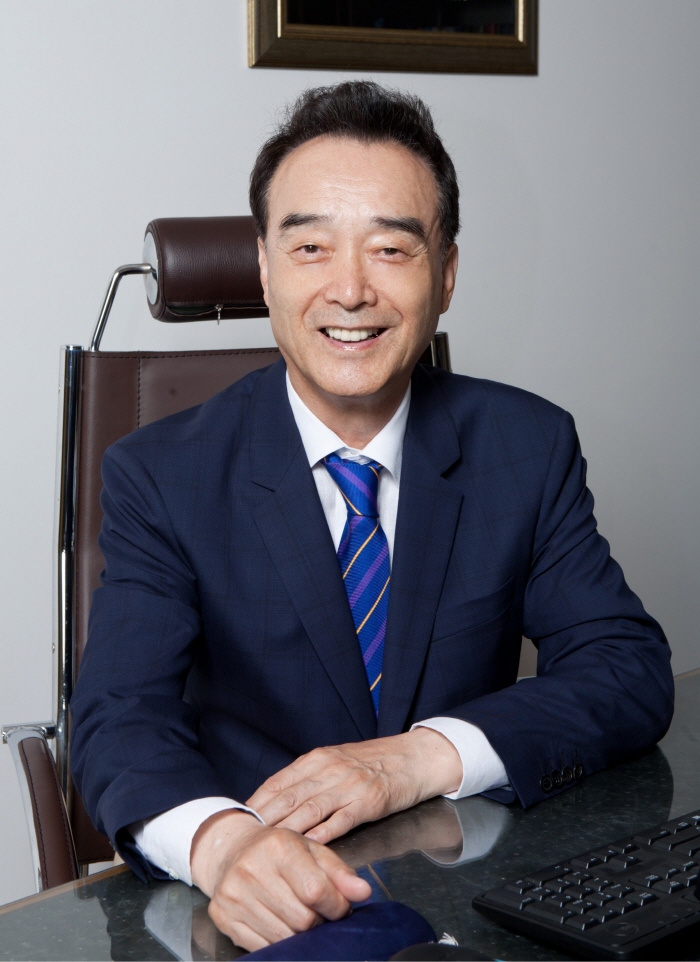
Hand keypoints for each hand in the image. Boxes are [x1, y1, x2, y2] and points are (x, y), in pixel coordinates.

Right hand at [190, 810, 370, 951]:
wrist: (231, 849)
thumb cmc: (278, 850)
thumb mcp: (311, 850)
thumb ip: (339, 872)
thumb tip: (364, 893)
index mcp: (278, 846)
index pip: (316, 891)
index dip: (336, 906)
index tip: (340, 908)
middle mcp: (252, 869)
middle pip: (301, 919)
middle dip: (319, 922)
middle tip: (319, 913)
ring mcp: (234, 895)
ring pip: (283, 937)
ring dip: (300, 935)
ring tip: (300, 917)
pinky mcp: (223, 917)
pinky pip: (262, 947)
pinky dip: (279, 943)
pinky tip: (280, 924)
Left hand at [246, 728, 461, 844]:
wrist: (414, 757)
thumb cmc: (374, 762)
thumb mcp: (337, 760)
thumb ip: (310, 777)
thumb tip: (277, 799)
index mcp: (319, 758)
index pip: (280, 781)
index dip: (258, 801)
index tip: (239, 818)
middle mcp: (330, 769)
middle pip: (290, 797)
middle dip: (265, 819)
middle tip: (245, 838)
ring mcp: (350, 785)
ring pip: (311, 809)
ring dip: (287, 829)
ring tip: (267, 846)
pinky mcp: (369, 802)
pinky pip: (341, 820)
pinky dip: (323, 834)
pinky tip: (309, 846)